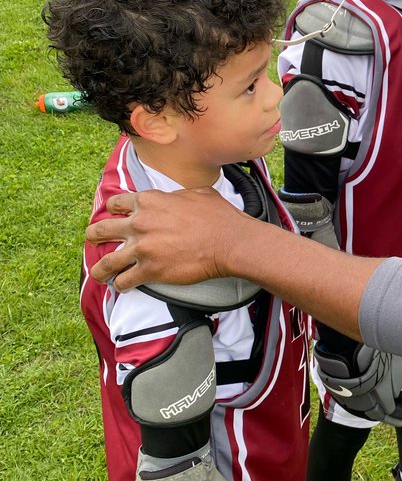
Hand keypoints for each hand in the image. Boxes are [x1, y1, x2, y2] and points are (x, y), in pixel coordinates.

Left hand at [85, 187, 249, 290]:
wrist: (228, 242)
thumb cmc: (218, 216)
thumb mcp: (196, 193)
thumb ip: (176, 196)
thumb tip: (174, 199)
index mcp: (148, 201)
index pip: (116, 203)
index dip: (112, 210)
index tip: (112, 216)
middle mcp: (139, 223)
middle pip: (102, 230)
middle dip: (93, 237)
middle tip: (92, 241)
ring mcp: (141, 248)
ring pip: (106, 262)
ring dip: (99, 269)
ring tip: (97, 275)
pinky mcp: (149, 270)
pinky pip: (124, 281)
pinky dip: (121, 285)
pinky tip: (121, 287)